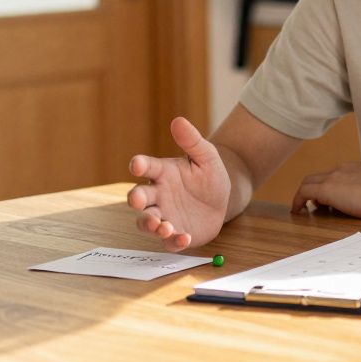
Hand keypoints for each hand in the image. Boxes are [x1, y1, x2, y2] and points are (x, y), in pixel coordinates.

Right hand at [126, 117, 229, 251]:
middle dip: (136, 199)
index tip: (137, 163)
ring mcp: (164, 215)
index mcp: (162, 173)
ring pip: (147, 222)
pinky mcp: (174, 233)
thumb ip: (192, 141)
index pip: (147, 166)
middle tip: (138, 200)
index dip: (140, 164)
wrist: (224, 200)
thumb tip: (178, 120)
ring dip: (151, 224)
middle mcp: (158, 195)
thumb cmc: (209, 176)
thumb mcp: (207, 157)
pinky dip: (173, 241)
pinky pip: (168, 241)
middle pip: (138, 197)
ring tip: (162, 226)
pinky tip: (184, 238)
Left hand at [291, 162, 360, 219]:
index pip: (333, 175)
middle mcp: (341, 169)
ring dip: (303, 195)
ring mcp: (333, 177)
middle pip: (316, 176)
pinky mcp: (327, 188)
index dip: (326, 187)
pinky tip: (297, 212)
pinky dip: (298, 201)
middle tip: (312, 205)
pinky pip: (303, 192)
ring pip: (308, 182)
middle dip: (311, 190)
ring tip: (303, 209)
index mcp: (354, 168)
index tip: (326, 200)